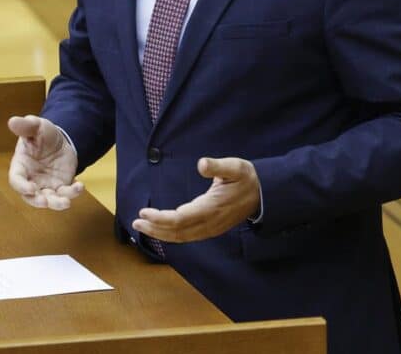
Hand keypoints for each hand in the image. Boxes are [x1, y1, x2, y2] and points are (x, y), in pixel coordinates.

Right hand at [7, 115, 82, 209]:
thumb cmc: (42, 134)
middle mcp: (31, 179)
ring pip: (49, 200)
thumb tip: (12, 121)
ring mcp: (46, 185)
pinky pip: (65, 194)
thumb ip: (25, 126)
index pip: (16, 180)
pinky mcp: (60, 186)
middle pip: (31, 197)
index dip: (21, 186)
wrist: (60, 139)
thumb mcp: (36, 126)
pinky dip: (73, 193)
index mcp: (21, 166)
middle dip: (38, 201)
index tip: (31, 188)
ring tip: (66, 202)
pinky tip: (80, 186)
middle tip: (45, 201)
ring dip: (56, 203)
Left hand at [132, 157, 259, 242]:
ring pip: (181, 237)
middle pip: (177, 231)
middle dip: (155, 228)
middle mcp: (210, 222)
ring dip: (160, 234)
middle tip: (136, 223)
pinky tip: (161, 231)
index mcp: (212, 208)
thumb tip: (202, 164)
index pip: (181, 218)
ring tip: (142, 227)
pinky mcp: (211, 229)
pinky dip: (171, 235)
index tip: (144, 213)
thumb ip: (218, 166)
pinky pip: (187, 236)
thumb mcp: (235, 167)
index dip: (161, 218)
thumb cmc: (247, 179)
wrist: (264, 194)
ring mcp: (211, 228)